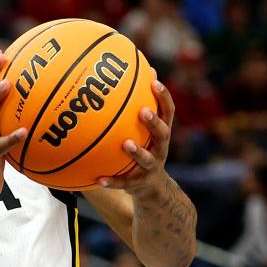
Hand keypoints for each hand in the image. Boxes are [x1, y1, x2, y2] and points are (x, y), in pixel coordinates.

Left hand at [98, 77, 174, 193]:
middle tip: (143, 111)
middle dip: (153, 122)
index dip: (163, 97)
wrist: (152, 188)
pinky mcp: (137, 184)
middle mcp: (160, 149)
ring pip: (147, 160)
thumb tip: (128, 79)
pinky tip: (98, 180)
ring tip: (126, 144)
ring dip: (137, 152)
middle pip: (162, 134)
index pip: (168, 112)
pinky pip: (123, 183)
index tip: (154, 81)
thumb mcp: (145, 133)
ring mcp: (150, 168)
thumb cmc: (145, 150)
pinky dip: (112, 182)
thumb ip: (138, 110)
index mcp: (161, 134)